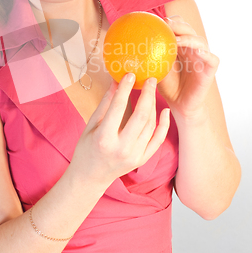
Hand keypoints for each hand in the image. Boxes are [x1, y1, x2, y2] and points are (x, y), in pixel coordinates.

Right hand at [69, 74, 169, 188]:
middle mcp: (122, 148)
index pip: (118, 107)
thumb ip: (105, 104)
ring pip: (150, 125)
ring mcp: (134, 156)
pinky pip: (157, 140)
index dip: (125, 88)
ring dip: (153, 105)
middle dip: (147, 94)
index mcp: (104, 138)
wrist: (90, 177)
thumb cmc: (86, 149)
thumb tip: (116, 82)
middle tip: (150, 79)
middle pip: (140, 116)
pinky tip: (165, 110)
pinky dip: (164, 125)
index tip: (130, 74)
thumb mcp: (91, 125)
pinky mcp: (142, 160)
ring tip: (152, 90)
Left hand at [157, 15, 219, 118]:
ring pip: (200, 41)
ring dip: (189, 38)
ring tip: (177, 40)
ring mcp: (202, 58)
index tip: (156, 22)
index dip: (170, 22)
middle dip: (178, 25)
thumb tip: (127, 47)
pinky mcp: (209, 70)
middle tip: (166, 25)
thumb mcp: (155, 69)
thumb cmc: (166, 87)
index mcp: (180, 46)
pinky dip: (206, 53)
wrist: (179, 105)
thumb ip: (148, 57)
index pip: (178, 26)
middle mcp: (192, 48)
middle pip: (189, 30)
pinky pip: (212, 58)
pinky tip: (196, 50)